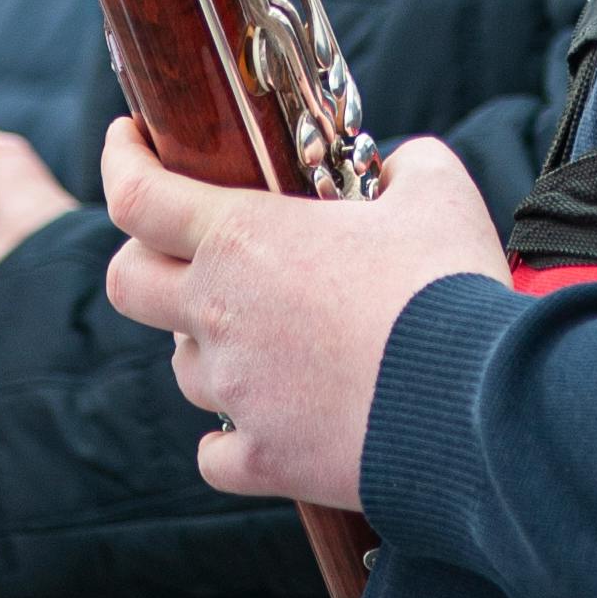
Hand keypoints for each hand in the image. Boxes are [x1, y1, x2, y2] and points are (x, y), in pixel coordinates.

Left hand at [101, 124, 504, 508]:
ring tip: (260, 338)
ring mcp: (236, 392)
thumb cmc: (449, 284)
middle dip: (140, 260)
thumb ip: (403, 164)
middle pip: (126, 284)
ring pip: (181, 368)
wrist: (475, 404)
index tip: (127, 138)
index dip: (121, 159)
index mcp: (243, 238)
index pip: (137, 195)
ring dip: (206, 348)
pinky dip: (233, 439)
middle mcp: (219, 314)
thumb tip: (393, 172)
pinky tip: (264, 423)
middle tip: (179, 250)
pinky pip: (218, 454)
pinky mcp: (265, 458)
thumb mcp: (437, 188)